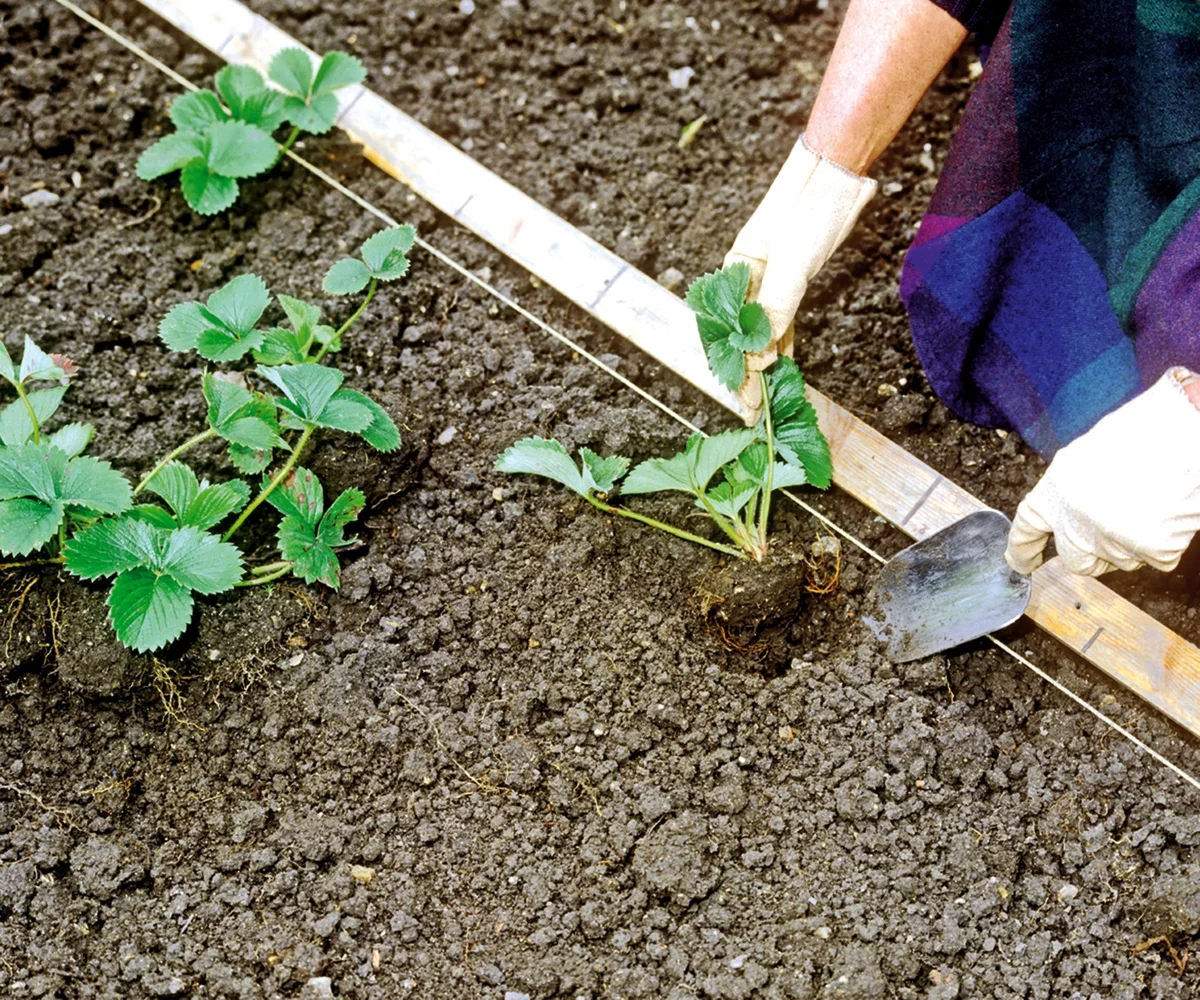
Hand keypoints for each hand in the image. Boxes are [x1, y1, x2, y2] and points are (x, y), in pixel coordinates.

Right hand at [723, 134, 875, 420]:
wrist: (835, 174)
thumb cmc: (809, 210)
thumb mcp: (791, 262)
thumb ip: (775, 308)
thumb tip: (762, 356)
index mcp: (735, 274)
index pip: (728, 333)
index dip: (736, 370)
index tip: (745, 401)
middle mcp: (747, 281)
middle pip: (741, 336)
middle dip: (746, 376)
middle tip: (753, 414)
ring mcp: (769, 281)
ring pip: (762, 332)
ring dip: (764, 365)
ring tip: (766, 399)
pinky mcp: (793, 280)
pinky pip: (782, 321)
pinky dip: (782, 346)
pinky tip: (783, 367)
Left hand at [1005, 369, 1199, 575]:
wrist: (1187, 430)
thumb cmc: (1146, 432)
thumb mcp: (1091, 455)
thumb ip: (1076, 491)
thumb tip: (1079, 517)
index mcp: (1056, 489)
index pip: (1028, 527)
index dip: (1022, 548)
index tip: (1020, 563)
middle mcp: (1075, 521)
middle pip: (1076, 559)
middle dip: (1093, 556)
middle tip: (1117, 532)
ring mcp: (1111, 540)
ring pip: (1122, 559)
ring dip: (1134, 544)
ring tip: (1154, 503)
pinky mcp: (1150, 551)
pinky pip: (1159, 558)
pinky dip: (1168, 542)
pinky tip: (1173, 511)